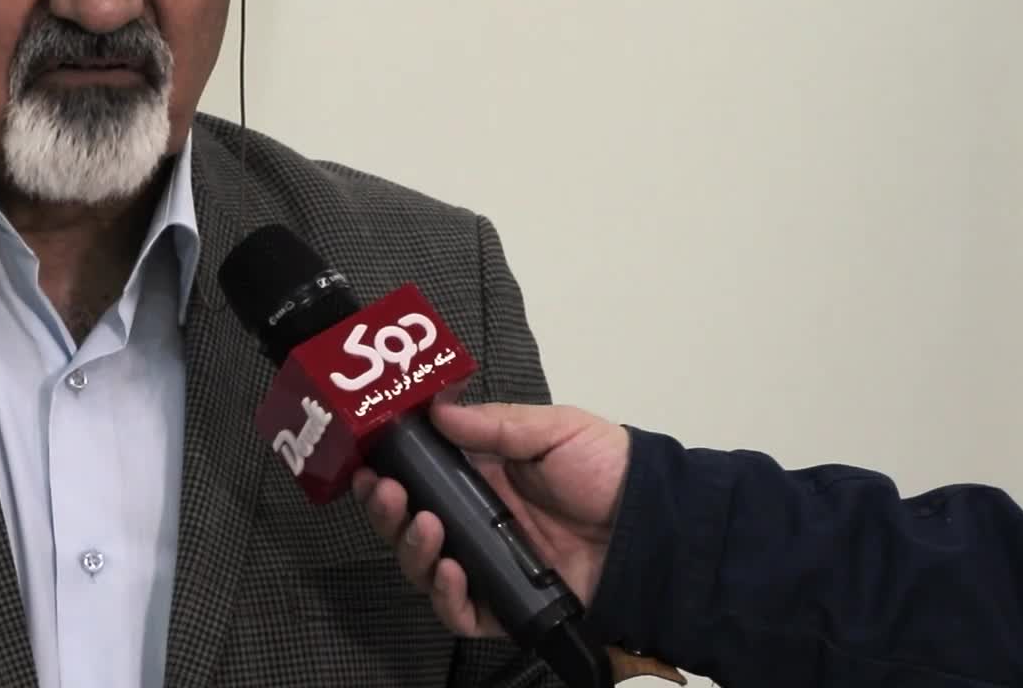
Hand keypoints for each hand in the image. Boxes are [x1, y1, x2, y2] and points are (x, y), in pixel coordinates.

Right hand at [353, 400, 630, 637]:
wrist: (656, 527)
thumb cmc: (609, 470)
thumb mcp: (555, 430)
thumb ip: (496, 425)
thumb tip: (437, 410)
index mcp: (482, 478)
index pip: (419, 479)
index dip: (388, 473)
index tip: (366, 463)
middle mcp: (476, 522)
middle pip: (409, 526)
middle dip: (386, 512)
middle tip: (385, 493)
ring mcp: (489, 565)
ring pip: (424, 568)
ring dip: (410, 549)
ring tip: (423, 526)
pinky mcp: (507, 605)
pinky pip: (462, 612)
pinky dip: (445, 597)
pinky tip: (449, 570)